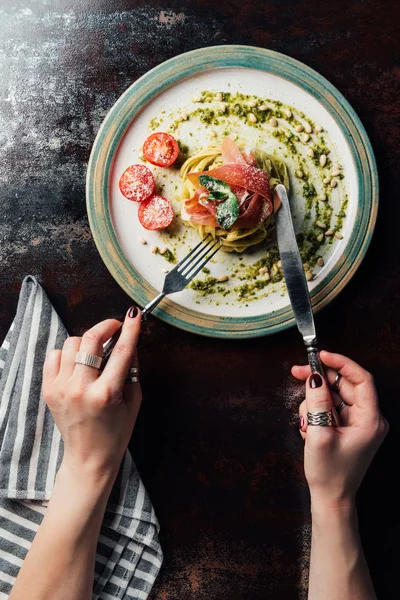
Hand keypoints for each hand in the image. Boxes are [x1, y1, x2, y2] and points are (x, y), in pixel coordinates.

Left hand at [42, 307, 141, 485]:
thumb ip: (131, 369)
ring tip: (95, 355)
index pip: (121, 351)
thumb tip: (128, 341)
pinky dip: (68, 354)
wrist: (89, 457)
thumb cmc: (116, 431)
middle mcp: (80, 389)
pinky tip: (78, 365)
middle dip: (105, 326)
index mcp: (106, 394)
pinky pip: (55, 355)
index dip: (130, 329)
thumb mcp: (134, 400)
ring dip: (87, 343)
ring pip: (71, 343)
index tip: (133, 314)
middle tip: (115, 327)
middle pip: (90, 340)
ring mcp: (61, 389)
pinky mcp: (49, 390)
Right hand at [292, 350, 387, 508]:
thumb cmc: (329, 473)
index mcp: (370, 420)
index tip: (321, 355)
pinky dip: (317, 411)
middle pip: (345, 384)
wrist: (331, 498)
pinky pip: (332, 406)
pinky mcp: (348, 426)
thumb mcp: (319, 434)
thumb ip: (317, 402)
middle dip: (320, 380)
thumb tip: (314, 377)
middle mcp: (369, 418)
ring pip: (335, 394)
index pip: (361, 379)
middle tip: (298, 373)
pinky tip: (309, 426)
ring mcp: (359, 422)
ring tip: (305, 421)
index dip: (341, 363)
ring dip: (315, 401)